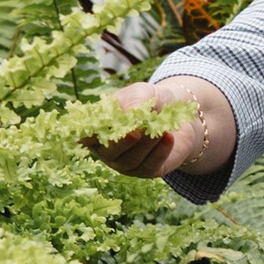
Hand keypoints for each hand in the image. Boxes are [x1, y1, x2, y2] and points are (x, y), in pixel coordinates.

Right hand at [89, 80, 207, 178]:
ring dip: (145, 145)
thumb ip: (133, 102)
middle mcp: (108, 151)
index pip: (86, 137)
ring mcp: (126, 164)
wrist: (176, 112)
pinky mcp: (147, 170)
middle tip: (135, 132)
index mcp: (99, 130)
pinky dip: (160, 151)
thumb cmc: (148, 101)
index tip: (97, 129)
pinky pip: (150, 166)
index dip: (88, 135)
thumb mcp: (140, 93)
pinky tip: (168, 136)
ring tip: (160, 129)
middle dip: (123, 143)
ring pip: (131, 160)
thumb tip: (130, 114)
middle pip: (110, 152)